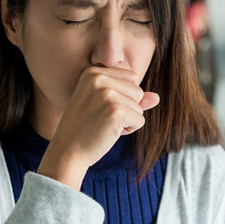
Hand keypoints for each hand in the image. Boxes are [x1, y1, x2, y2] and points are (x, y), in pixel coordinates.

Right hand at [37, 66, 158, 189]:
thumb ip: (131, 98)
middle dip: (127, 109)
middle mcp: (99, 79)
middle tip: (101, 119)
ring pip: (140, 107)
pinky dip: (129, 130)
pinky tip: (109, 133)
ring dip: (127, 120)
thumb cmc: (86, 129)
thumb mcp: (105, 106)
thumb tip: (157, 97)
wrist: (68, 151)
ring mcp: (107, 94)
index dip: (122, 98)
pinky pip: (140, 120)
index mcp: (93, 73)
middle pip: (137, 91)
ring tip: (104, 126)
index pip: (131, 78)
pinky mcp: (116, 111)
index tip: (100, 108)